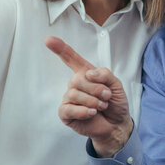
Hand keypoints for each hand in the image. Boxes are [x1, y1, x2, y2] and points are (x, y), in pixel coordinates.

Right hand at [45, 36, 133, 157]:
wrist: (116, 124)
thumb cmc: (114, 103)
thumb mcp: (116, 85)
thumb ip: (104, 74)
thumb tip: (88, 74)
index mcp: (85, 74)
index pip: (71, 58)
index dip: (60, 48)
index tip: (48, 40)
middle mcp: (75, 84)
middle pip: (77, 78)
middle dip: (96, 89)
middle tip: (106, 97)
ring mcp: (69, 98)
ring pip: (74, 93)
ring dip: (93, 101)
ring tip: (101, 107)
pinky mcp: (66, 113)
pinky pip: (68, 108)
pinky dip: (83, 111)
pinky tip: (92, 113)